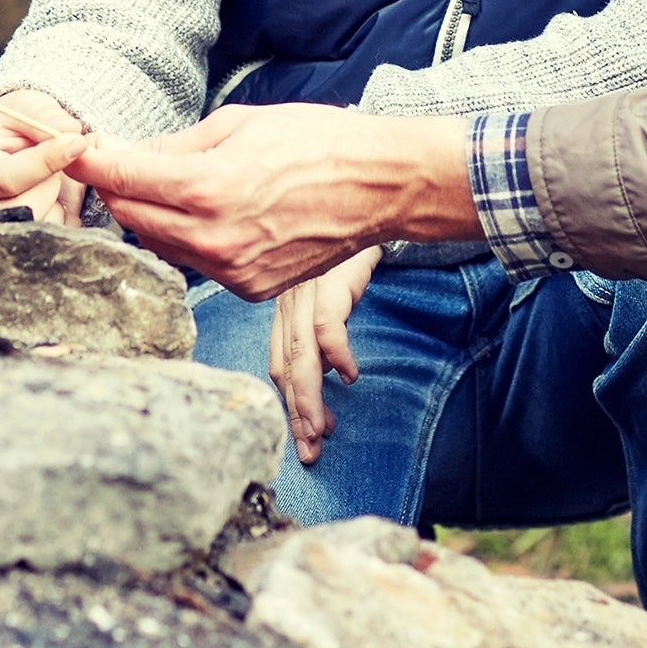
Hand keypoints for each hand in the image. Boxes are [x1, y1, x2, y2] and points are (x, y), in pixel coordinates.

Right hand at [0, 87, 89, 223]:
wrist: (20, 146)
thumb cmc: (18, 124)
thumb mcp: (28, 106)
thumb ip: (47, 117)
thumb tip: (72, 135)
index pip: (9, 179)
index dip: (47, 161)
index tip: (78, 143)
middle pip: (30, 206)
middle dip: (52, 180)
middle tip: (54, 160)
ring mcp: (2, 230)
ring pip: (47, 222)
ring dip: (61, 197)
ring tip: (49, 177)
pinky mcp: (28, 244)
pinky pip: (60, 232)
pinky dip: (68, 213)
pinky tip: (56, 194)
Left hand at [71, 105, 474, 299]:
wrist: (379, 188)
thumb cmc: (316, 143)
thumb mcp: (239, 123)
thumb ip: (176, 145)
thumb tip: (128, 152)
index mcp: (205, 187)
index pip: (122, 178)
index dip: (88, 162)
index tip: (69, 151)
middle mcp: (212, 237)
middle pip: (132, 216)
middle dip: (121, 187)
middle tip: (123, 163)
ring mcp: (230, 270)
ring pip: (162, 244)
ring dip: (154, 216)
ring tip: (176, 187)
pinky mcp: (248, 289)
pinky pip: (198, 264)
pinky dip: (192, 240)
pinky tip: (214, 216)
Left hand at [268, 245, 381, 463]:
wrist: (368, 196)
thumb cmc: (349, 239)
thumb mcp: (331, 282)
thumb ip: (322, 321)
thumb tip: (331, 367)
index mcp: (285, 303)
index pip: (278, 362)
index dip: (289, 401)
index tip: (304, 433)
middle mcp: (289, 299)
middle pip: (285, 367)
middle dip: (297, 415)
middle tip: (309, 451)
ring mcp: (306, 290)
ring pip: (301, 356)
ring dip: (310, 399)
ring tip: (322, 431)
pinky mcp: (328, 280)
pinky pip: (327, 327)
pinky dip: (338, 356)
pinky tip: (351, 377)